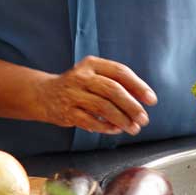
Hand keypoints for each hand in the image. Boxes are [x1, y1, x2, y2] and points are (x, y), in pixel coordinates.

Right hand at [35, 56, 157, 134]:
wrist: (44, 94)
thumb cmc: (78, 86)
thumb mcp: (94, 76)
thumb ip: (116, 83)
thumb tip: (143, 100)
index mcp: (91, 64)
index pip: (120, 72)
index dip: (138, 86)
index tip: (151, 100)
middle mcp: (80, 77)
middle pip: (113, 90)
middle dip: (132, 106)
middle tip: (144, 119)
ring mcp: (72, 94)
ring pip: (103, 107)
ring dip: (122, 120)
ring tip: (133, 128)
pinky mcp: (66, 112)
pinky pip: (91, 121)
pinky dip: (106, 127)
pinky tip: (115, 129)